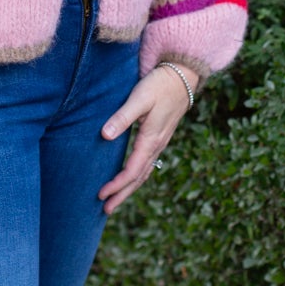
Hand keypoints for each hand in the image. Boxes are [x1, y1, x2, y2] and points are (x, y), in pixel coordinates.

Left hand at [97, 63, 198, 214]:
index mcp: (151, 139)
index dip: (116, 185)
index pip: (132, 170)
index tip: (101, 195)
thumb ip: (123, 116)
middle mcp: (157, 145)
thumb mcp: (140, 97)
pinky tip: (131, 179)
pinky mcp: (160, 137)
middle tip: (106, 210)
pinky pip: (149, 164)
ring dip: (130, 188)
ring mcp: (160, 142)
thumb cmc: (159, 84)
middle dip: (122, 194)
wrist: (183, 75)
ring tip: (115, 200)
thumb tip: (105, 135)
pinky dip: (138, 176)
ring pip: (145, 172)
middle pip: (139, 178)